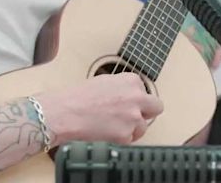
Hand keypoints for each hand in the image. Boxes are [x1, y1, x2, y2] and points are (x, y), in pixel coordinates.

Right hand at [38, 73, 163, 144]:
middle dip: (145, 112)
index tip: (126, 103)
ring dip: (130, 128)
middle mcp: (136, 97)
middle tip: (131, 116)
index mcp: (130, 80)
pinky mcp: (126, 135)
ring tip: (110, 125)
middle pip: (155, 107)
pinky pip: (129, 140)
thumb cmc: (77, 97)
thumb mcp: (103, 81)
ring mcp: (133, 117)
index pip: (144, 90)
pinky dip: (119, 139)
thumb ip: (122, 87)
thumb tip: (129, 95)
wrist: (65, 112)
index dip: (135, 99)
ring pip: (142, 127)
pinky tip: (105, 132)